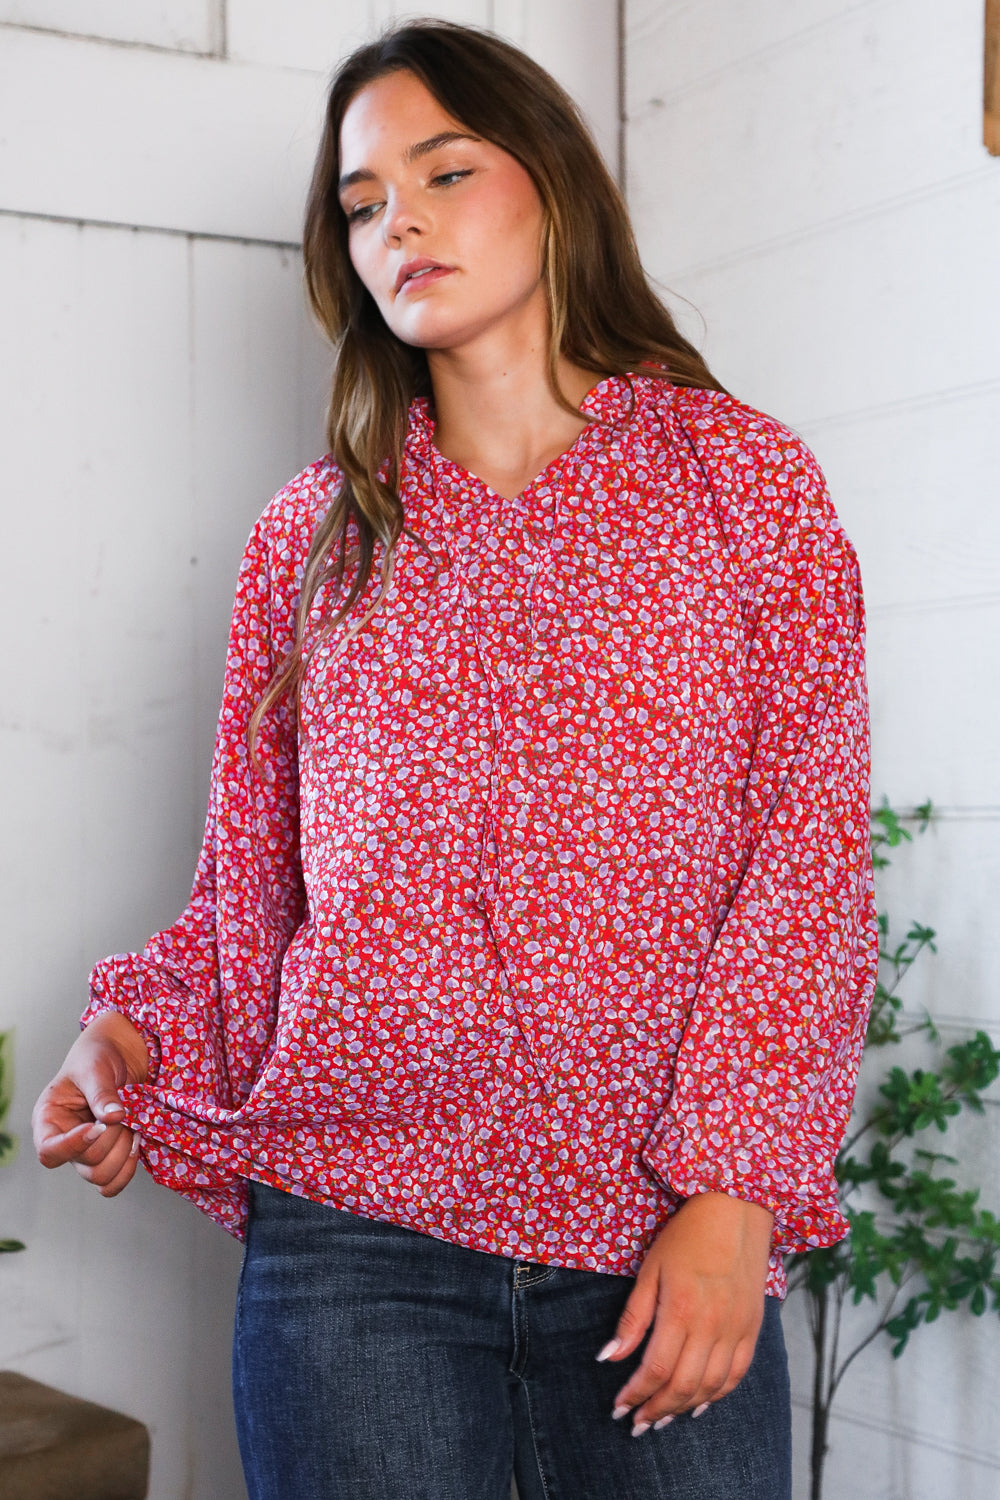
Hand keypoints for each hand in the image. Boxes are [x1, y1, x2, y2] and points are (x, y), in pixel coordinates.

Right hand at [32, 1010, 149, 1197]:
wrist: (119, 1055)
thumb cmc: (97, 1056)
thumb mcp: (95, 1067)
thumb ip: (101, 1092)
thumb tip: (112, 1117)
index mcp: (49, 1119)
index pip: (49, 1151)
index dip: (74, 1145)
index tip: (98, 1125)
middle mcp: (64, 1140)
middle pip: (85, 1165)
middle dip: (111, 1140)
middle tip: (123, 1113)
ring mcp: (86, 1151)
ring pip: (102, 1177)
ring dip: (123, 1153)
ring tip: (132, 1126)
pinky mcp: (107, 1156)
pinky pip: (114, 1181)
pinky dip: (129, 1166)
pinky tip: (136, 1140)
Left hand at [596, 1192, 773, 1434]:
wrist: (736, 1209)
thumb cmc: (686, 1235)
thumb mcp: (650, 1270)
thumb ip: (633, 1319)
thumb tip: (608, 1358)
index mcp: (681, 1310)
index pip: (656, 1369)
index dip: (636, 1395)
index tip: (619, 1409)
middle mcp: (712, 1326)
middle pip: (683, 1386)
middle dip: (656, 1410)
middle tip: (636, 1425)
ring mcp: (736, 1330)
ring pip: (711, 1387)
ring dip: (684, 1409)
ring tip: (661, 1420)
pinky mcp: (753, 1328)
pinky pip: (737, 1375)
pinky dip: (717, 1396)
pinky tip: (699, 1405)